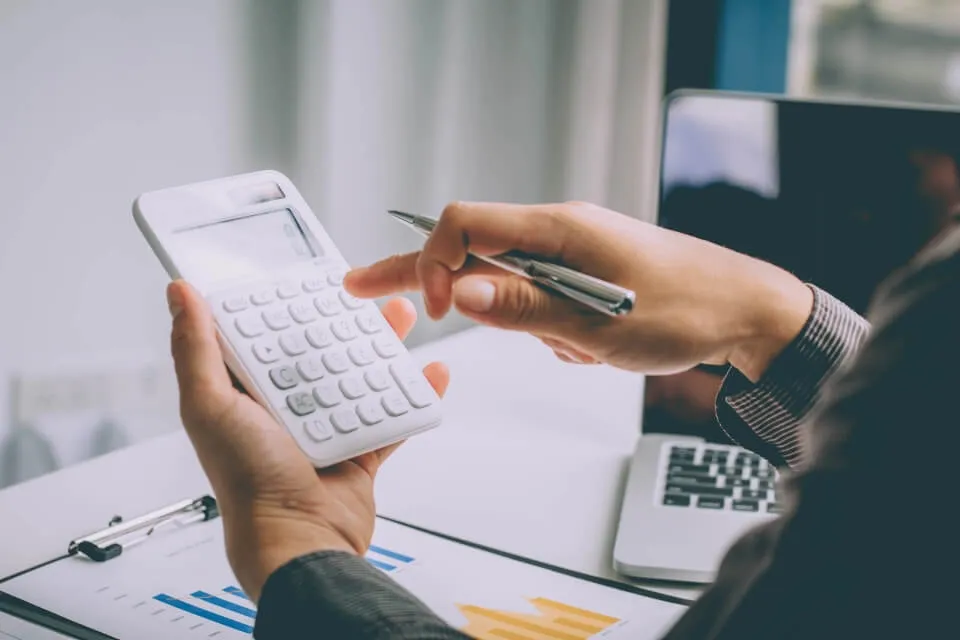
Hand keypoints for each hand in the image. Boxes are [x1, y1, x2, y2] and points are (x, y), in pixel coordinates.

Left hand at [166, 280, 448, 602]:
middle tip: (364, 293)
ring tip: (401, 318)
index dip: (284, 305)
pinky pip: (392, 416)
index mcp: (246, 394)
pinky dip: (414, 395)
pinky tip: (429, 373)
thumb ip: (196, 350)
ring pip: (359, 376)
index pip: (266, 337)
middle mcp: (285, 409)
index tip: (305, 276)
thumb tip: (178, 295)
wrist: (301, 542)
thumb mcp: (210, 407)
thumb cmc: (249, 482)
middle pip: (319, 350)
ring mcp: (325, 429)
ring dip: (383, 347)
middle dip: (343, 320)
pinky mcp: (359, 450)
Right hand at [345, 201, 812, 380]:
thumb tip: (458, 292)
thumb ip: (523, 307)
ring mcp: (571, 254)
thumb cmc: (686, 309)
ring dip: (524, 323)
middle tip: (364, 284)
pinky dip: (553, 331)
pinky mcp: (582, 276)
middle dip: (421, 271)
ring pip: (510, 282)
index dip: (434, 263)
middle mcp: (559, 232)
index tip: (434, 311)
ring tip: (582, 347)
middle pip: (473, 245)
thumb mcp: (596, 323)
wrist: (744, 312)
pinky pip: (541, 300)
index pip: (466, 224)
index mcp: (558, 228)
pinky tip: (593, 347)